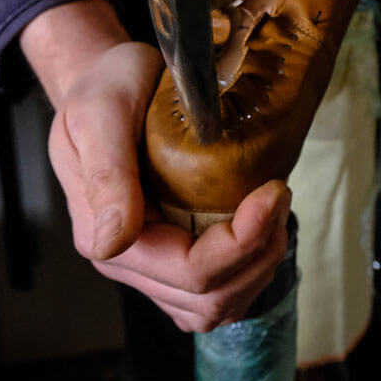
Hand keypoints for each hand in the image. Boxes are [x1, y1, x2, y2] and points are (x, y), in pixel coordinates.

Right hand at [21, 0, 291, 331]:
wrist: (105, 74)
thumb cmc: (105, 84)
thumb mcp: (99, 113)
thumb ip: (106, 175)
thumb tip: (114, 242)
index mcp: (104, 234)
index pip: (188, 272)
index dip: (241, 245)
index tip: (272, 193)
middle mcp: (125, 259)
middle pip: (207, 299)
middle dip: (258, 255)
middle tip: (280, 196)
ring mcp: (149, 262)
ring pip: (215, 306)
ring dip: (257, 267)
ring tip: (274, 212)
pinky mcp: (171, 253)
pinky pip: (215, 290)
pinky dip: (247, 269)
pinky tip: (259, 227)